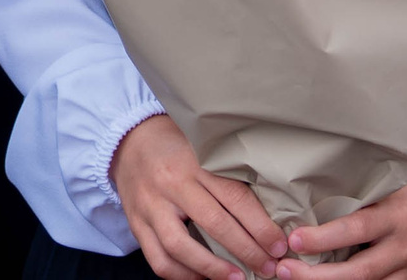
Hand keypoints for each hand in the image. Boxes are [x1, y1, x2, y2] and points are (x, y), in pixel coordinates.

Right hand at [109, 113, 286, 279]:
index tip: (279, 245)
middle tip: (268, 267)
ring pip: (181, 246)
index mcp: (193, 162)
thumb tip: (269, 210)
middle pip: (213, 224)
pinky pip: (158, 259)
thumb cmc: (175, 145)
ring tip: (238, 279)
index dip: (260, 226)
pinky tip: (203, 278)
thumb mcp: (203, 149)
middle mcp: (171, 184)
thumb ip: (228, 173)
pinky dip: (183, 275)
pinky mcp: (136, 224)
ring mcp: (150, 206)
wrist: (128, 141)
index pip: (234, 197)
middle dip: (246, 251)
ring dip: (213, 269)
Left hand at [279, 179, 406, 279]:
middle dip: (318, 276)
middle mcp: (403, 247)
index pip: (357, 229)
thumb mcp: (385, 189)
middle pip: (360, 271)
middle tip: (284, 270)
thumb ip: (355, 195)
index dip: (324, 238)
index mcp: (394, 216)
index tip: (295, 239)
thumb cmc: (405, 197)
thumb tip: (305, 196)